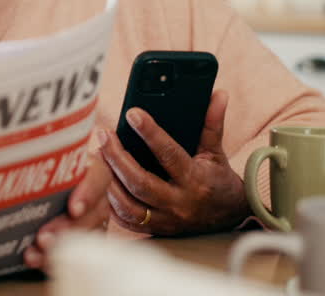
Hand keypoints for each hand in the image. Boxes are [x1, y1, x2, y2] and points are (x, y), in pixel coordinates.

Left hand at [22, 139, 115, 270]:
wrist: (29, 188)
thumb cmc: (33, 169)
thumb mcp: (35, 162)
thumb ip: (29, 160)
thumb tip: (1, 163)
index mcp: (88, 170)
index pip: (98, 177)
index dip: (89, 192)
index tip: (73, 208)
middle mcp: (95, 196)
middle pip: (93, 213)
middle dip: (67, 228)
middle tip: (44, 238)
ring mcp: (91, 221)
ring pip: (85, 236)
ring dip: (59, 247)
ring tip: (35, 253)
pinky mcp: (80, 240)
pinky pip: (75, 254)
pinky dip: (52, 259)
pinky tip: (35, 260)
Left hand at [98, 89, 248, 235]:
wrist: (227, 218)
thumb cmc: (218, 179)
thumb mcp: (216, 152)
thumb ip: (212, 124)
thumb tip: (218, 94)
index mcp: (195, 180)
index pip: (169, 154)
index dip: (150, 133)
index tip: (132, 113)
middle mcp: (179, 202)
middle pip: (140, 182)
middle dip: (117, 157)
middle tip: (103, 134)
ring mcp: (166, 220)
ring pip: (129, 204)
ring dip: (109, 181)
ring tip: (97, 156)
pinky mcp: (155, 230)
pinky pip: (126, 220)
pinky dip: (111, 203)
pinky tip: (102, 182)